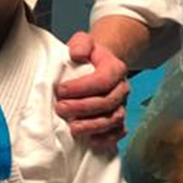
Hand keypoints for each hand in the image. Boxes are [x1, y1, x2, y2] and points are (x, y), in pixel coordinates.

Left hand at [55, 31, 129, 147]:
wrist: (99, 63)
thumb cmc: (89, 55)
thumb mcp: (83, 41)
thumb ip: (80, 44)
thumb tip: (77, 54)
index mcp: (115, 68)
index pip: (102, 80)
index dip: (81, 88)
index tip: (61, 90)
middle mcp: (122, 88)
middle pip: (107, 102)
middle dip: (83, 108)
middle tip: (60, 109)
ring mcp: (122, 104)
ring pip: (113, 119)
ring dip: (93, 126)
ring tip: (73, 129)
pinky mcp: (119, 119)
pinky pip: (118, 132)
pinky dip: (107, 139)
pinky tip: (91, 141)